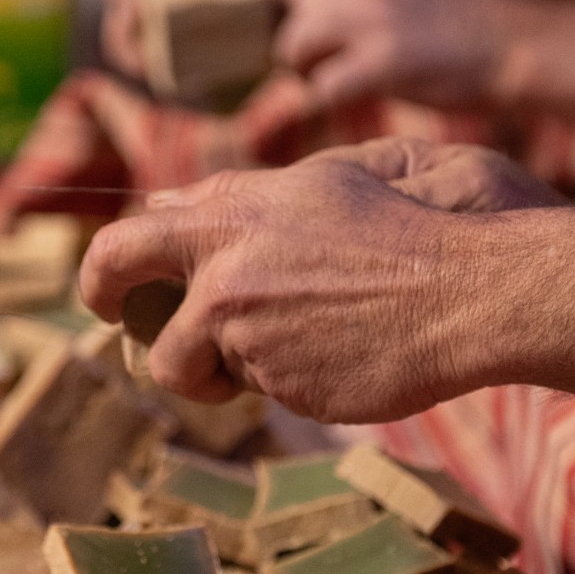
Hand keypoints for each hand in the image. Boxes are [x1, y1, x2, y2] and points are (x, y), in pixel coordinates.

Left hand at [79, 139, 536, 422]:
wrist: (466, 291)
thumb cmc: (407, 227)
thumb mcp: (322, 182)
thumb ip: (240, 196)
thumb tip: (167, 204)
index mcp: (228, 215)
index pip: (127, 242)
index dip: (108, 272)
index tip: (111, 289)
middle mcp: (222, 276)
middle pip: (135, 312)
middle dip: (118, 319)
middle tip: (122, 327)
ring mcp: (247, 337)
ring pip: (198, 366)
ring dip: (222, 366)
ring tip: (283, 344)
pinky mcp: (278, 389)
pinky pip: (260, 391)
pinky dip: (285, 379)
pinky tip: (335, 354)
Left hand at [272, 0, 534, 108]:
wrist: (523, 45)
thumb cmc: (472, 21)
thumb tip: (316, 7)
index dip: (289, 2)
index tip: (307, 26)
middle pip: (289, 8)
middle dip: (295, 40)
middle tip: (315, 63)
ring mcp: (377, 19)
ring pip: (296, 43)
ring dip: (304, 70)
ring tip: (327, 81)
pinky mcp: (387, 62)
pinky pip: (323, 85)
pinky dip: (325, 99)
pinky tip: (345, 101)